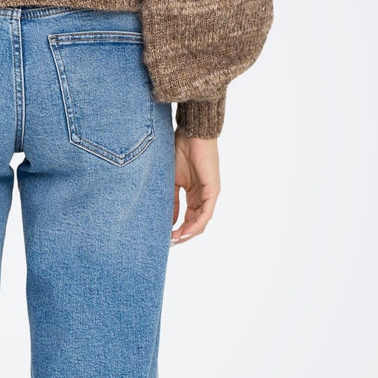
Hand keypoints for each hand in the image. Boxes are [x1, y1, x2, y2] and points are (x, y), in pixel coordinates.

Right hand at [171, 130, 220, 244]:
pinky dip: (196, 224)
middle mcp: (203, 196)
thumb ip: (172, 201)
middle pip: (195, 223)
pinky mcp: (213, 190)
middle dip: (182, 235)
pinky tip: (185, 231)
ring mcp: (209, 194)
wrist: (191, 134)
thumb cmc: (180, 151)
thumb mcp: (172, 181)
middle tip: (169, 242)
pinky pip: (206, 213)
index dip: (177, 229)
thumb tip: (168, 221)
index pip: (188, 218)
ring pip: (202, 221)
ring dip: (189, 233)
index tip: (164, 237)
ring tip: (175, 239)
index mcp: (194, 194)